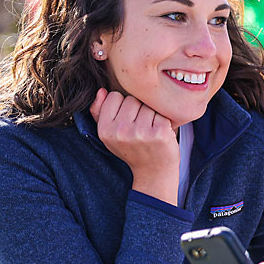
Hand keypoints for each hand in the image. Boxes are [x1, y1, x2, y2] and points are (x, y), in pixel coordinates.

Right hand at [89, 88, 179, 204]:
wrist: (154, 172)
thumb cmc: (132, 149)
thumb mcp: (109, 134)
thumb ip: (100, 111)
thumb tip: (102, 91)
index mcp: (105, 130)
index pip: (114, 96)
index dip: (122, 107)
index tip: (127, 121)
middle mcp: (121, 132)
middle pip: (132, 99)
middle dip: (138, 110)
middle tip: (140, 128)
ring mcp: (141, 132)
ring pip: (147, 104)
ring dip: (151, 114)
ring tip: (149, 130)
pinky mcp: (159, 133)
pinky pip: (161, 112)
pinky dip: (163, 120)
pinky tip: (160, 133)